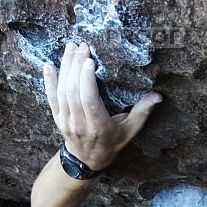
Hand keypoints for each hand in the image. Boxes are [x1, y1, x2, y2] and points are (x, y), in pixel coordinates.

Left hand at [43, 42, 161, 169]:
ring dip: (65, 68)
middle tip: (82, 46)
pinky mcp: (57, 118)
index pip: (88, 100)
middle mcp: (79, 124)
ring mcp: (65, 121)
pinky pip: (50, 97)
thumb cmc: (112, 143)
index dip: (86, 79)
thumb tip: (157, 96)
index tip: (90, 60)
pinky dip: (49, 81)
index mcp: (98, 126)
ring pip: (61, 91)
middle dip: (76, 66)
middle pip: (73, 91)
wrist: (87, 160)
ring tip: (71, 48)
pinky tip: (49, 65)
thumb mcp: (130, 130)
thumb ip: (142, 112)